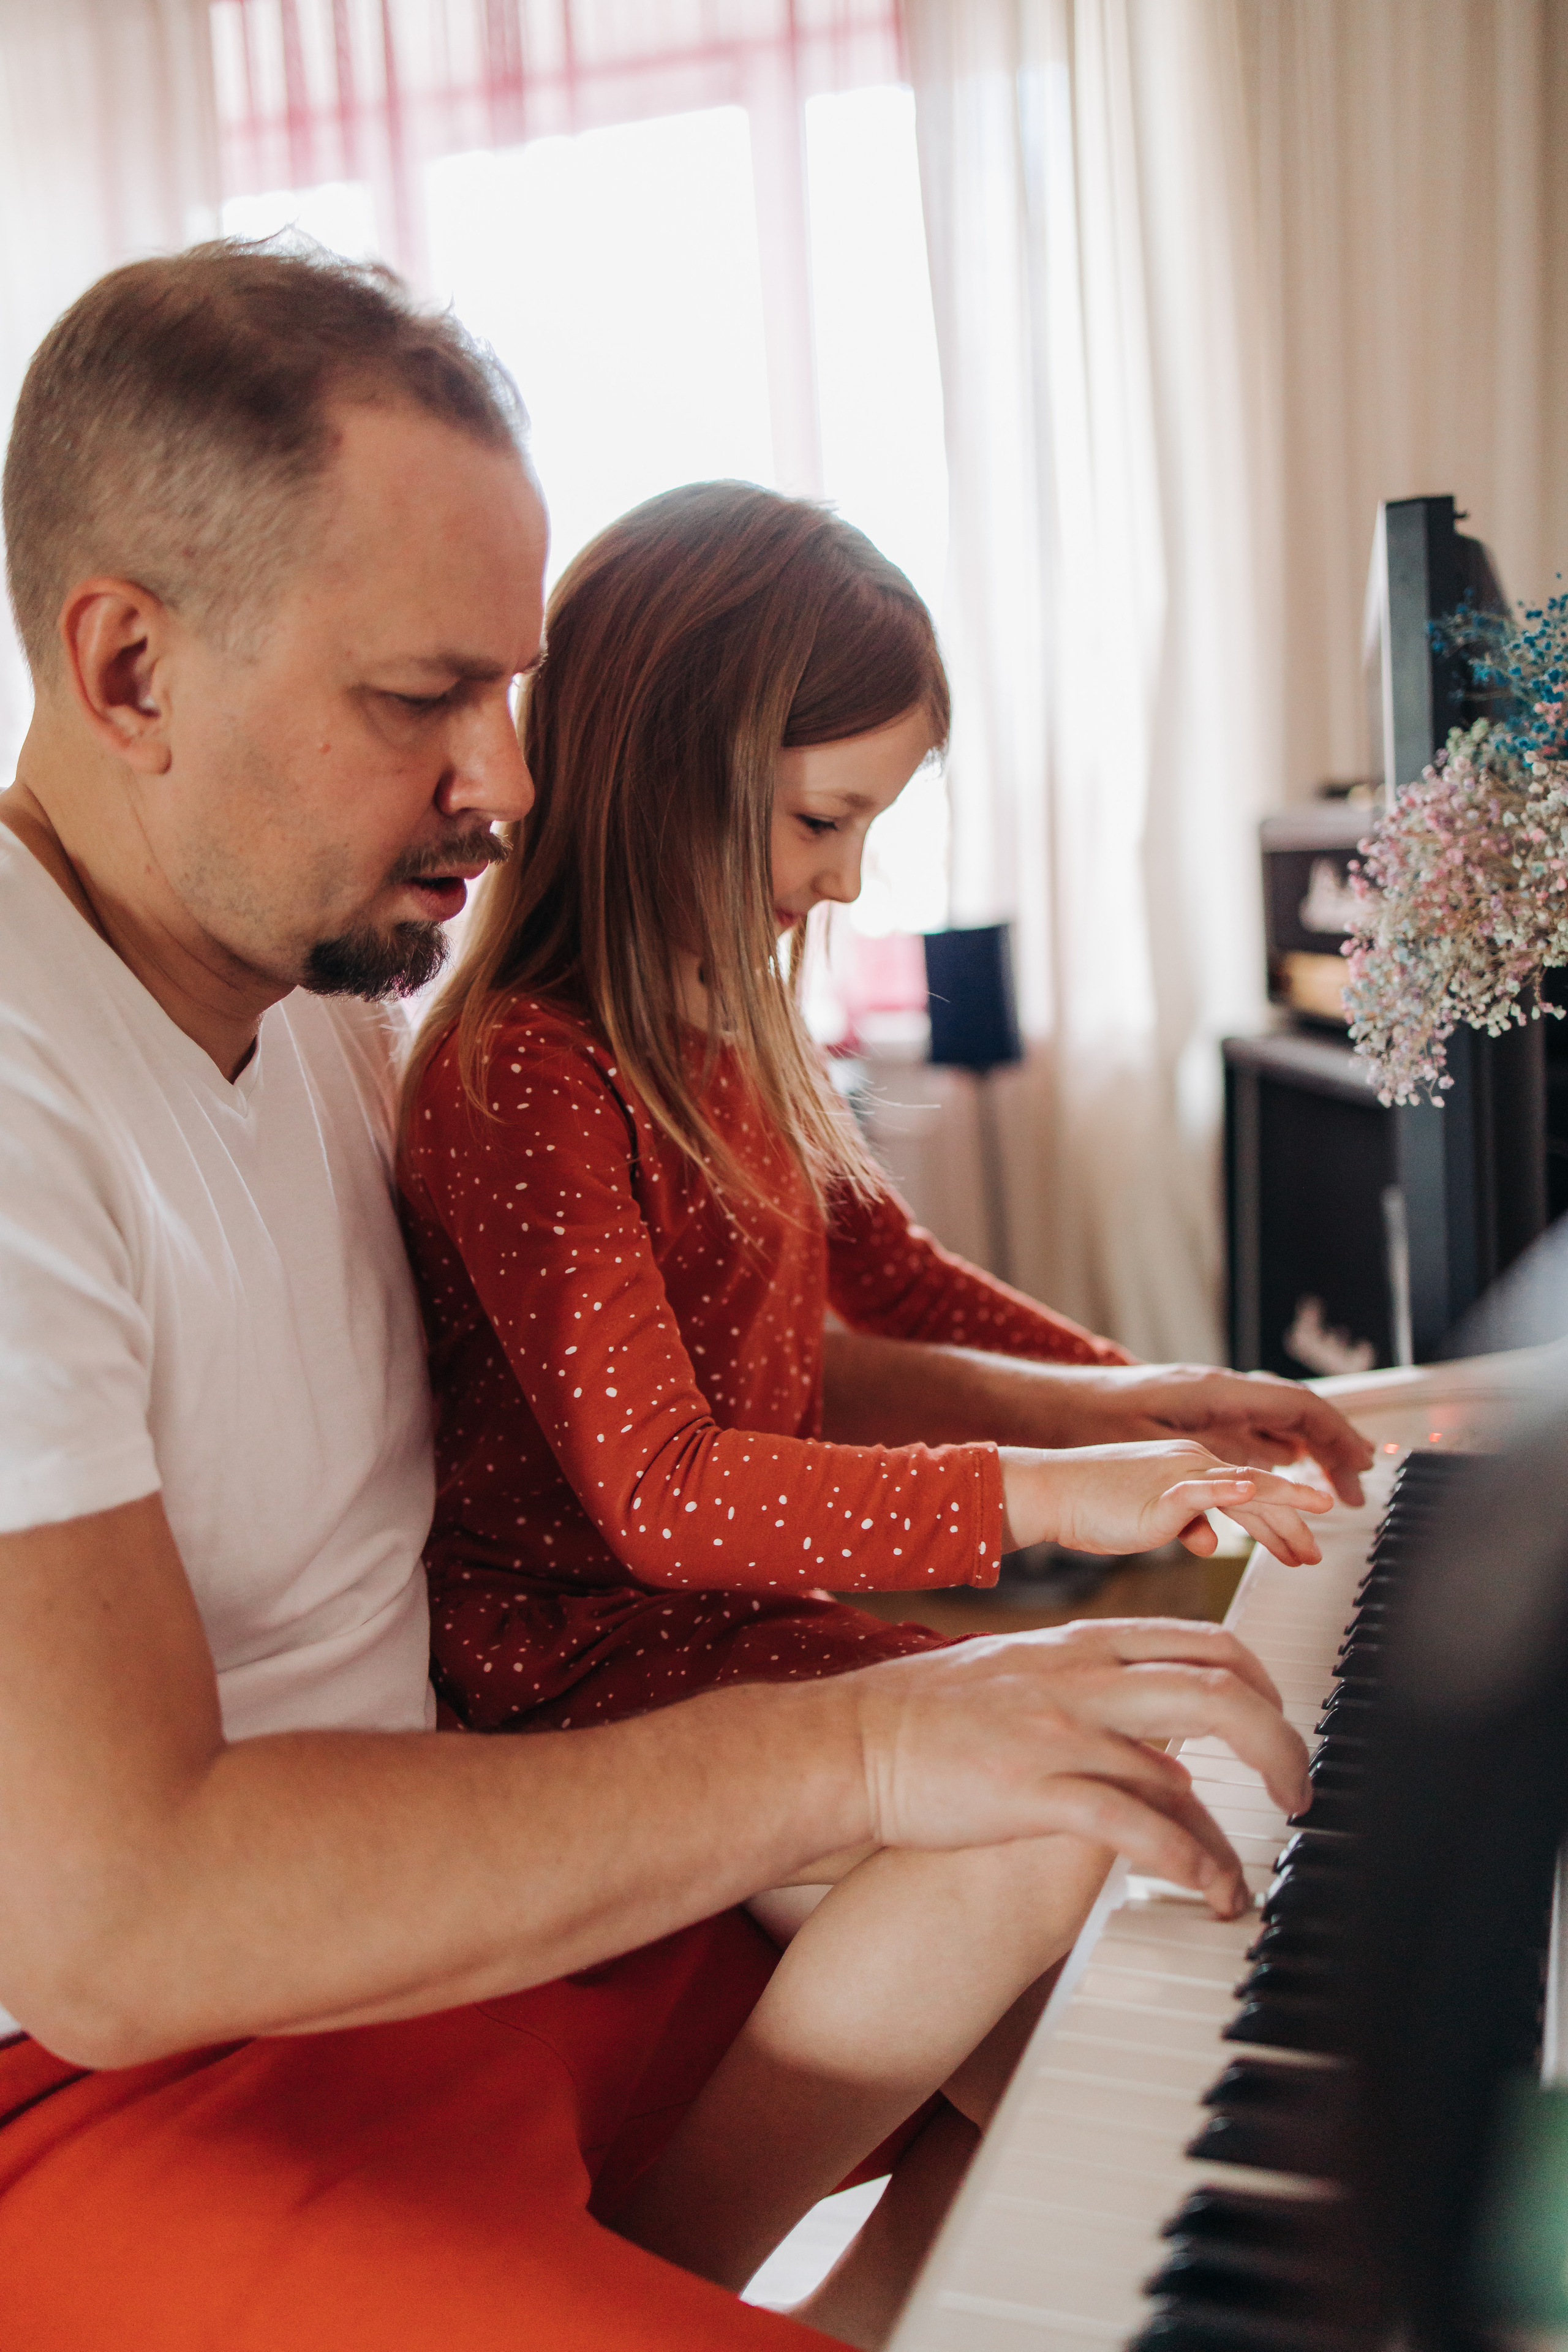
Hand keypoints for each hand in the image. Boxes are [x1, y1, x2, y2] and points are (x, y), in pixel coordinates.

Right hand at [852, 1616, 1310, 1916]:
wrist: (848, 1743)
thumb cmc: (920, 1715)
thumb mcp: (1014, 1673)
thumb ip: (1085, 1691)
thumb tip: (1151, 1740)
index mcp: (1079, 1644)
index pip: (1203, 1640)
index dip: (1260, 1682)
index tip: (1277, 1724)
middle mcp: (1081, 1677)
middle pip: (1220, 1686)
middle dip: (1279, 1741)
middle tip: (1296, 1793)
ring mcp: (1060, 1731)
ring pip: (1189, 1760)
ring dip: (1238, 1822)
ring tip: (1250, 1870)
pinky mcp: (1035, 1790)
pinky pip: (1137, 1826)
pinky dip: (1186, 1862)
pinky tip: (1204, 1892)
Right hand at [999, 1438, 1333, 1563]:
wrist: (1052, 1490)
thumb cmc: (1093, 1504)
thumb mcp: (1151, 1517)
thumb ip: (1185, 1525)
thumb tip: (1210, 1543)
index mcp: (1191, 1465)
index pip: (1250, 1490)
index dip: (1281, 1518)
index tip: (1302, 1544)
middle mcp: (1193, 1463)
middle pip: (1260, 1493)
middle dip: (1293, 1526)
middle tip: (1315, 1557)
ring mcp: (1179, 1475)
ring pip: (1247, 1489)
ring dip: (1283, 1516)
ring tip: (1310, 1536)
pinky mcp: (1162, 1492)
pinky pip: (1204, 1490)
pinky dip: (1231, 1492)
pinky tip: (1252, 1495)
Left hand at [1058, 1363, 1373, 1505]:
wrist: (1041, 1408)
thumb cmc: (1086, 1423)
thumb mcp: (1147, 1450)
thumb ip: (1202, 1470)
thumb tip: (1256, 1485)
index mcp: (1215, 1393)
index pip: (1298, 1407)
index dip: (1337, 1436)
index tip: (1363, 1467)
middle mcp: (1216, 1394)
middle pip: (1293, 1416)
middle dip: (1329, 1451)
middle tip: (1354, 1493)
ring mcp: (1203, 1404)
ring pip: (1270, 1425)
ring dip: (1302, 1458)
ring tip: (1327, 1493)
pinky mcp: (1187, 1419)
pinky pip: (1244, 1433)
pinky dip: (1270, 1456)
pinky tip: (1279, 1477)